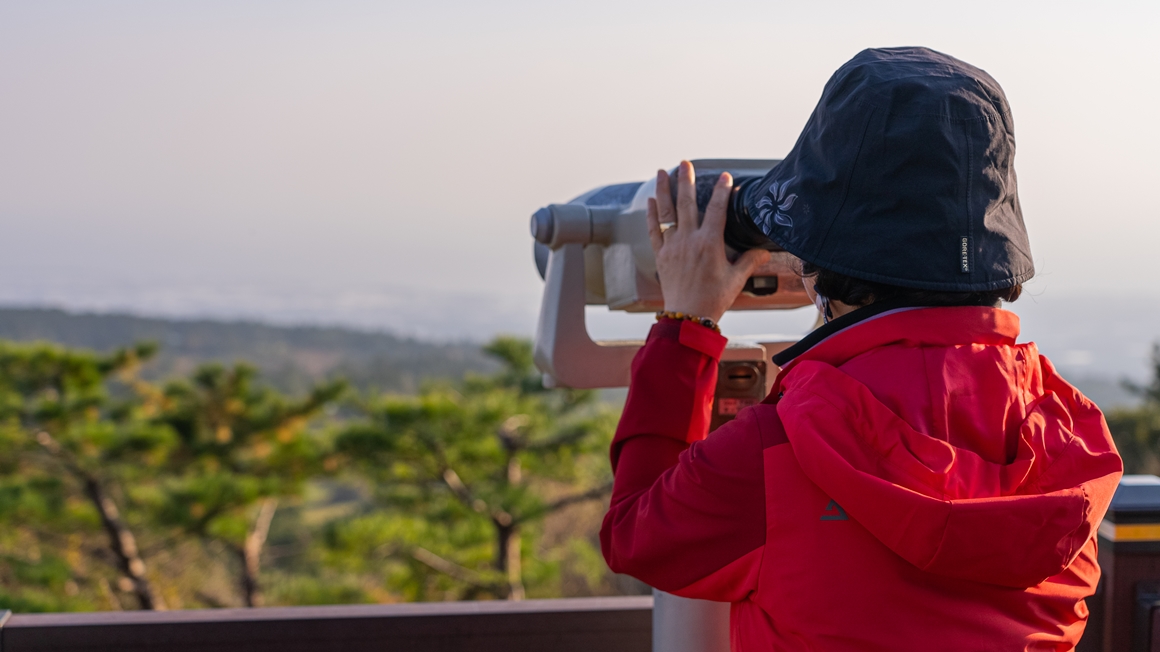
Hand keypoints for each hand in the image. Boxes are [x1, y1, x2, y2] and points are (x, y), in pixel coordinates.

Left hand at [647, 161, 771, 323]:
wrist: (687, 317)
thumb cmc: (712, 300)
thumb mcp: (736, 279)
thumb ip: (750, 261)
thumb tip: (764, 252)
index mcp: (709, 244)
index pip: (716, 209)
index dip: (721, 191)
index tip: (725, 176)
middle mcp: (688, 241)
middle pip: (686, 203)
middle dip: (686, 180)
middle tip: (686, 162)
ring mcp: (672, 246)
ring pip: (666, 212)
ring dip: (663, 190)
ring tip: (662, 172)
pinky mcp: (661, 255)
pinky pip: (654, 230)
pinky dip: (652, 214)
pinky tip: (651, 200)